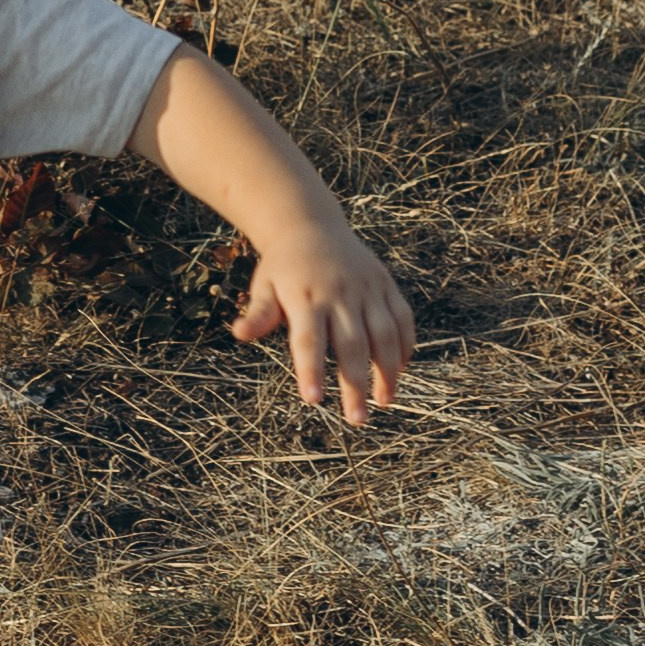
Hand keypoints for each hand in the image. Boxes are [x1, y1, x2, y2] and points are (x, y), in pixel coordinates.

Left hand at [230, 227, 414, 424]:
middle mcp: (340, 292)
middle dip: (356, 385)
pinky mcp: (385, 284)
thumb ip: (260, 313)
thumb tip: (240, 334)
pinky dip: (404, 344)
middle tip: (357, 420)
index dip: (311, 370)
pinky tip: (400, 370)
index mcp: (306, 296)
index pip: (308, 340)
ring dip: (388, 370)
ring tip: (384, 401)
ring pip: (384, 333)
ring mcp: (366, 287)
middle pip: (351, 345)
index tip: (313, 401)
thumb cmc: (284, 267)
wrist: (311, 225)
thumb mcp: (265, 285)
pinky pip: (401, 317)